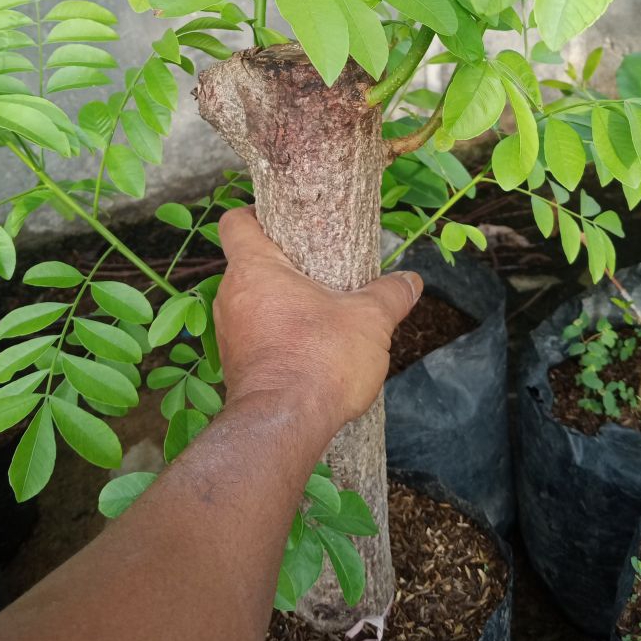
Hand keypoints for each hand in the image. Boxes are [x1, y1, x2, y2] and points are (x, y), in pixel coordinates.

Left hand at [214, 206, 421, 436]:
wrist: (284, 426)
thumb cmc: (320, 359)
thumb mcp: (369, 320)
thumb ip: (390, 295)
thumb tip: (412, 282)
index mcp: (254, 269)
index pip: (236, 222)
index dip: (255, 214)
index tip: (282, 220)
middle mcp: (230, 296)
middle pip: (247, 263)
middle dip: (280, 264)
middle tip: (316, 268)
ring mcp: (228, 334)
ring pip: (249, 302)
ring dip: (278, 302)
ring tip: (317, 309)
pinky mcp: (234, 366)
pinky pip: (252, 335)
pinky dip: (274, 334)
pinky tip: (307, 346)